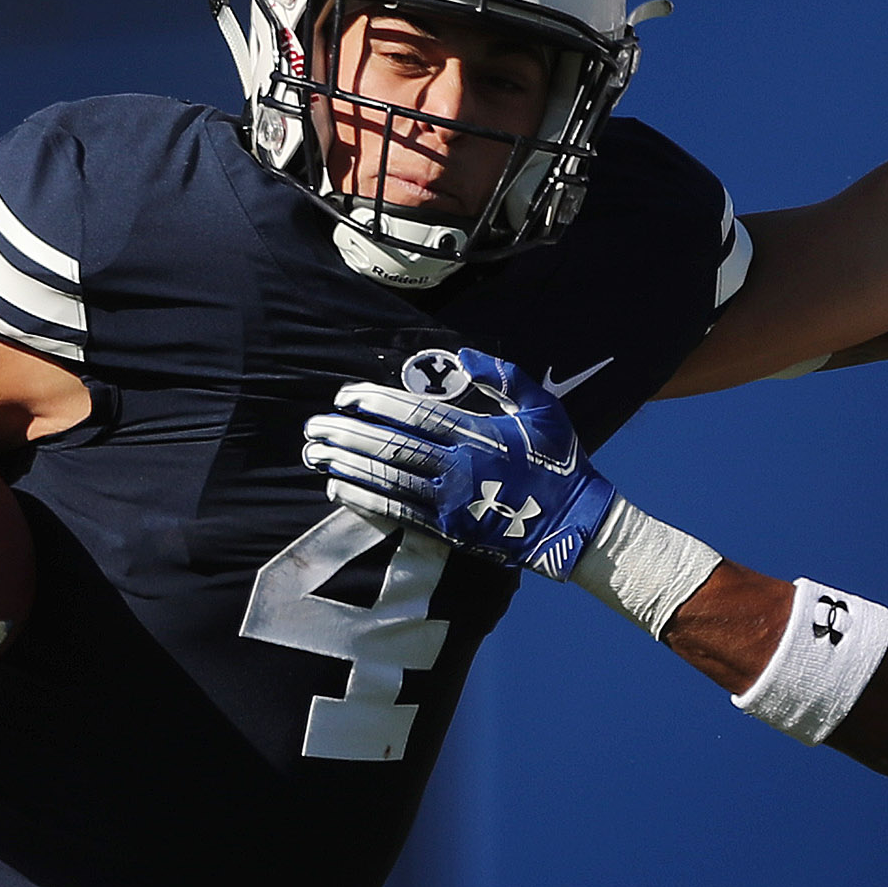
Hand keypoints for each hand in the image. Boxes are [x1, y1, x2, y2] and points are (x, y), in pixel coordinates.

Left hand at [300, 347, 616, 578]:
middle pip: (391, 446)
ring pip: (388, 479)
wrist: (573, 523)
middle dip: (348, 434)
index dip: (376, 403)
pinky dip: (364, 498)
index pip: (415, 414)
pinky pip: (398, 512)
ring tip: (314, 453)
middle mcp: (460, 467)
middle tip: (314, 425)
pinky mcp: (449, 529)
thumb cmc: (558, 461)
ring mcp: (452, 502)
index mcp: (479, 434)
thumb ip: (504, 377)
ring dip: (347, 465)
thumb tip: (464, 357)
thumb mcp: (542, 408)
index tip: (345, 395)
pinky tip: (337, 487)